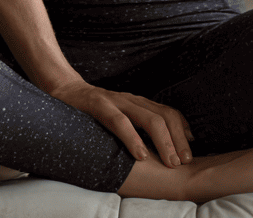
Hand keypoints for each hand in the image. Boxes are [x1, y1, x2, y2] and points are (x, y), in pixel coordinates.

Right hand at [47, 79, 194, 166]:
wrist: (63, 90)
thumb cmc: (93, 111)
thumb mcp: (121, 117)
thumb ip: (138, 127)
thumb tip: (163, 148)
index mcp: (138, 104)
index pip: (169, 113)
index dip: (182, 132)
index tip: (189, 153)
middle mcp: (131, 100)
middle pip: (164, 116)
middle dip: (178, 140)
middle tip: (184, 162)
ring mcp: (116, 101)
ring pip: (148, 118)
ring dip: (163, 141)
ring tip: (170, 161)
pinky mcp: (99, 105)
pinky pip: (119, 121)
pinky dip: (132, 138)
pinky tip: (140, 154)